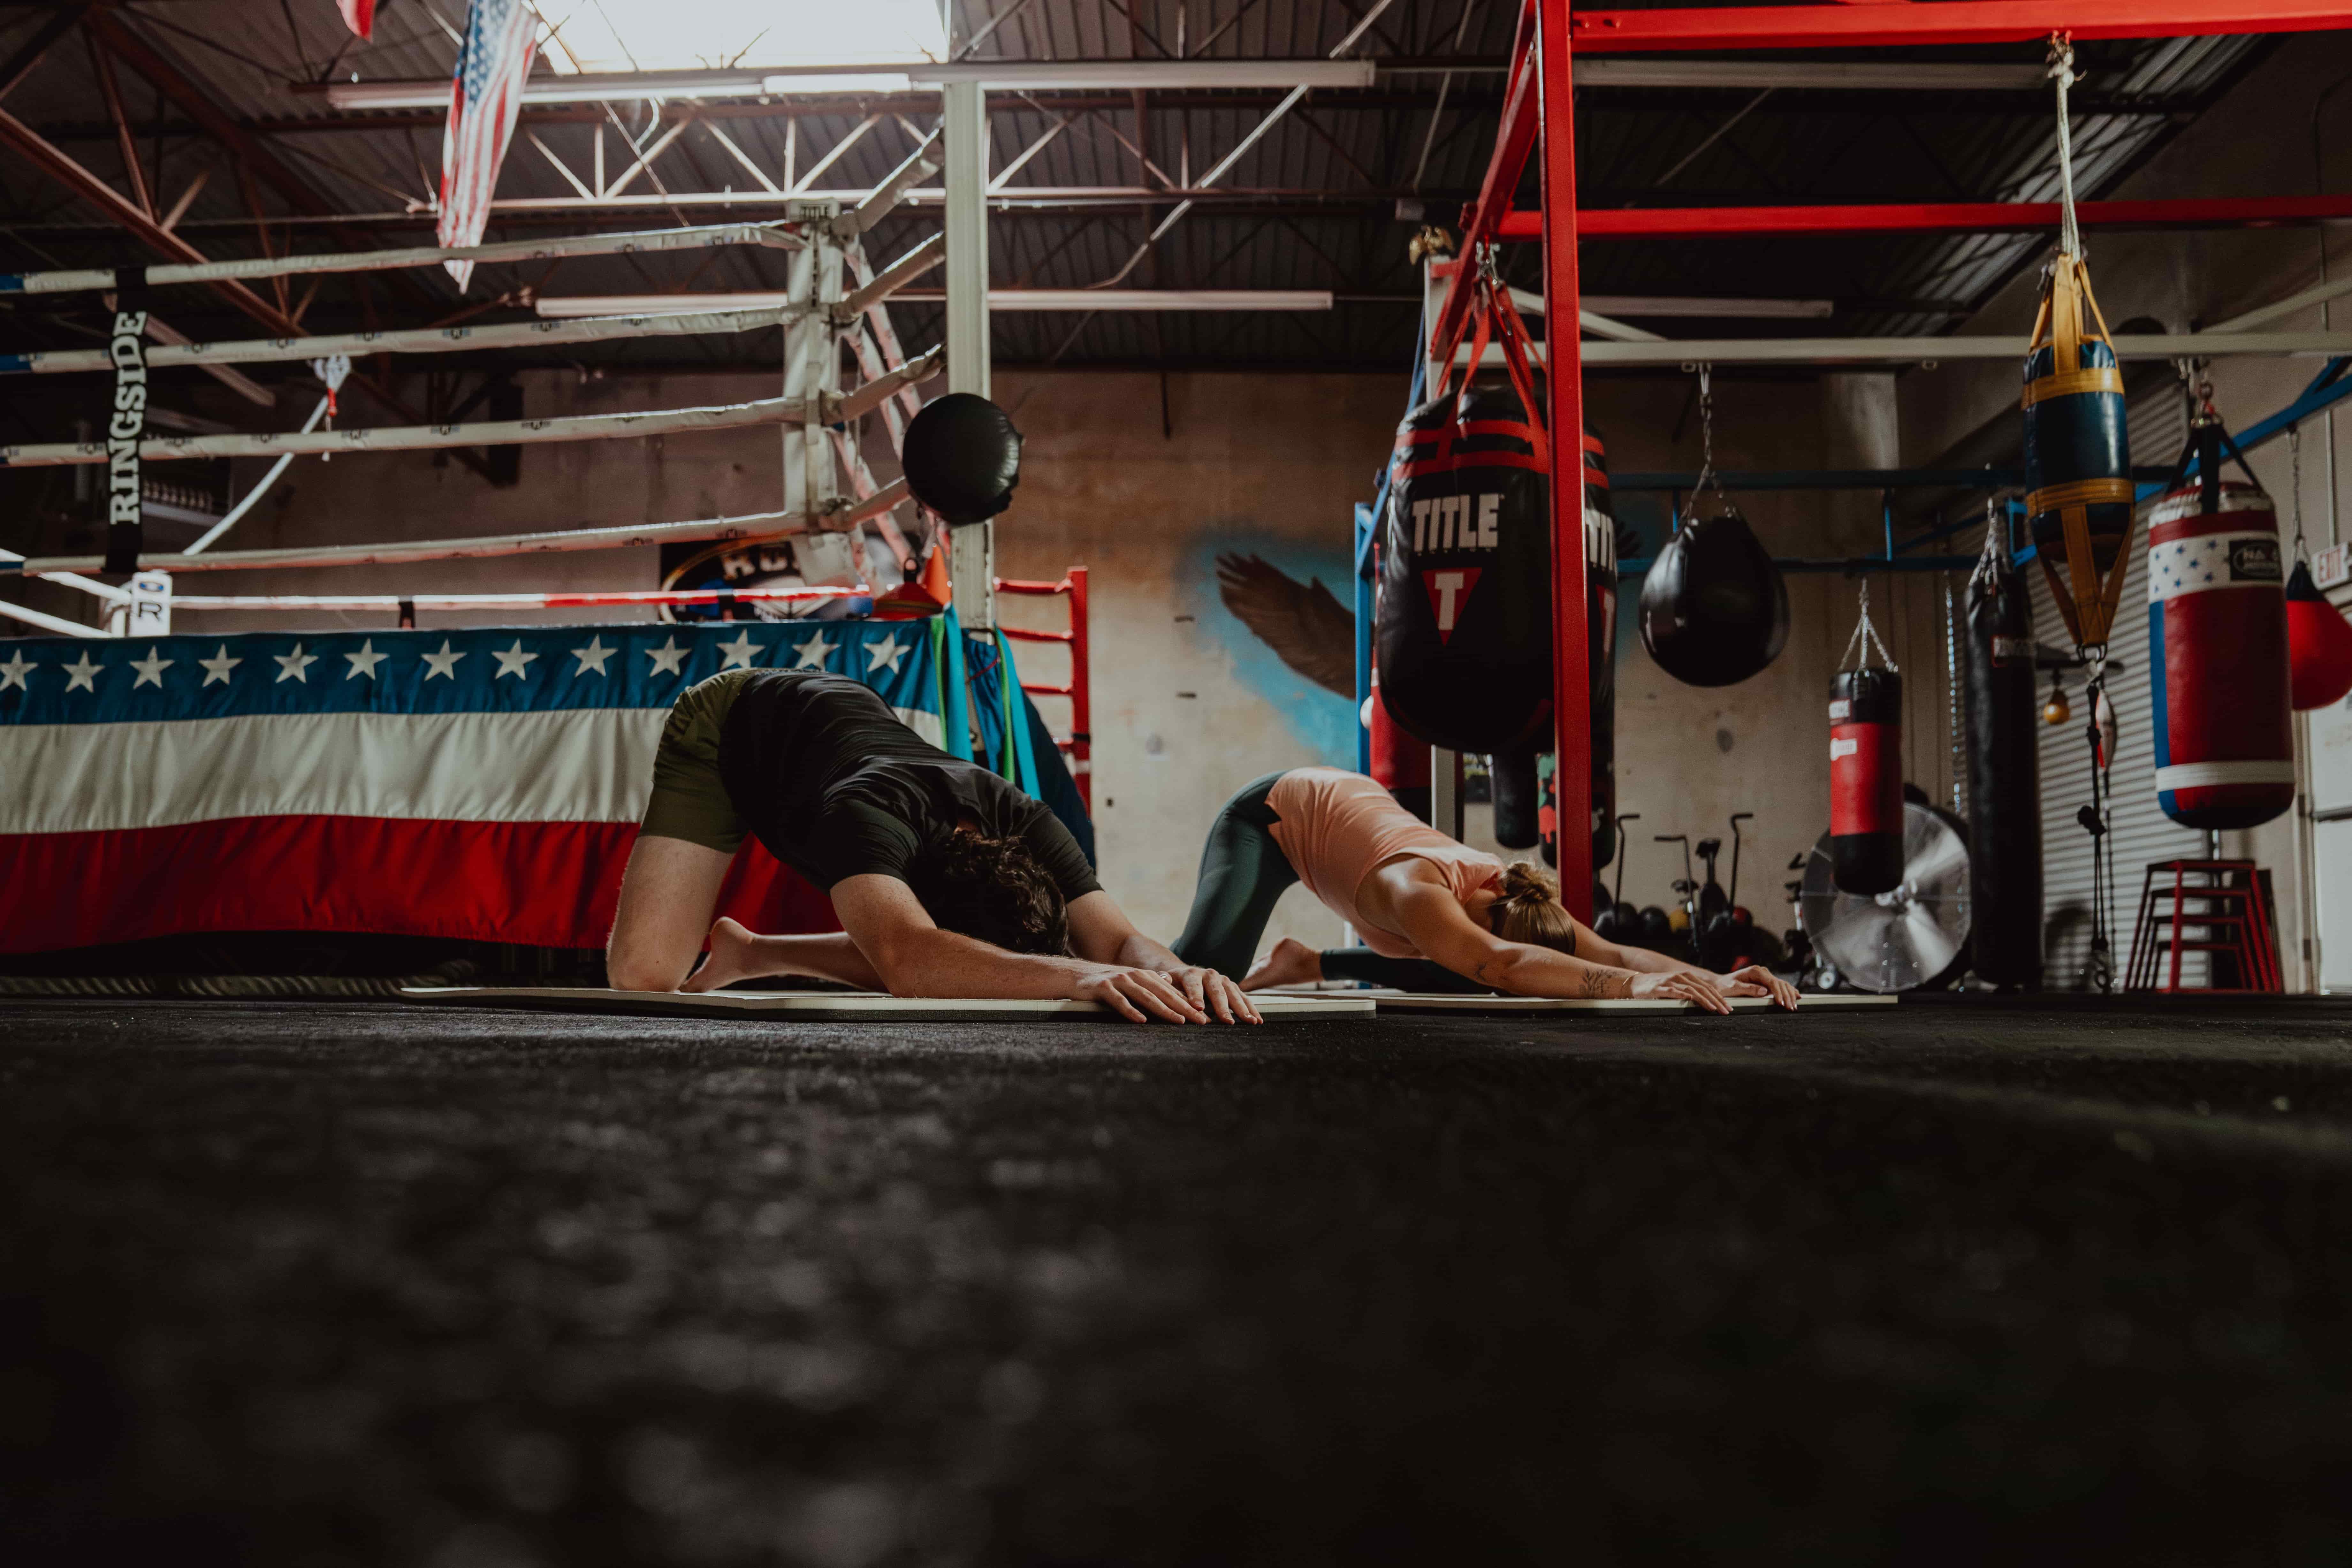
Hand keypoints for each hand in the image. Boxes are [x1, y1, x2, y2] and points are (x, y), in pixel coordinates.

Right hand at [1068, 964, 1211, 1023]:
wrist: (1075, 975)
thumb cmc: (1106, 982)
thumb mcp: (1131, 982)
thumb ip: (1150, 985)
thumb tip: (1171, 987)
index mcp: (1145, 976)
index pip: (1171, 992)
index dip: (1189, 1004)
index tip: (1204, 1017)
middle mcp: (1135, 976)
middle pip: (1164, 994)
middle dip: (1184, 1008)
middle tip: (1201, 1021)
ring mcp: (1119, 980)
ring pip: (1146, 996)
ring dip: (1164, 1009)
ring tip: (1178, 1020)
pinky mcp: (1103, 987)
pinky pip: (1119, 1001)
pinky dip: (1131, 1010)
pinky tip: (1141, 1020)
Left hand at [1158, 964, 1262, 1023]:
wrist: (1186, 975)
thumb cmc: (1174, 984)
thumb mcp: (1167, 983)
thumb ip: (1165, 983)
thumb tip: (1165, 979)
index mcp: (1191, 974)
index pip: (1193, 984)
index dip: (1195, 995)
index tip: (1197, 1008)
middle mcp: (1209, 975)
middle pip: (1217, 991)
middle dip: (1223, 1007)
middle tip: (1227, 1021)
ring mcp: (1223, 980)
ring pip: (1234, 994)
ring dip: (1242, 1009)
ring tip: (1250, 1022)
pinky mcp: (1232, 987)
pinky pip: (1243, 998)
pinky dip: (1251, 1008)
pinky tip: (1258, 1020)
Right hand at [1629, 970, 1732, 1013]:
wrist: (1637, 983)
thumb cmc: (1658, 987)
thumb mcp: (1677, 987)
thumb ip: (1690, 991)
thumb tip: (1708, 1001)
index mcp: (1687, 976)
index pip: (1708, 987)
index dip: (1719, 997)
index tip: (1729, 1007)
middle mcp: (1681, 977)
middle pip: (1703, 988)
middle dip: (1716, 1000)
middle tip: (1726, 1010)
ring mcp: (1671, 981)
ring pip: (1692, 990)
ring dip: (1704, 999)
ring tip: (1713, 1008)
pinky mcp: (1660, 988)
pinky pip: (1673, 991)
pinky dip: (1683, 995)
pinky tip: (1690, 1000)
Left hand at [1724, 963, 1800, 1010]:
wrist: (1722, 984)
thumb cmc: (1726, 986)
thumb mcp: (1734, 988)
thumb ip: (1748, 989)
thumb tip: (1764, 991)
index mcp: (1755, 971)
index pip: (1771, 982)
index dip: (1778, 993)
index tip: (1781, 1003)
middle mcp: (1762, 972)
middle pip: (1780, 983)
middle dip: (1786, 996)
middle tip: (1790, 1008)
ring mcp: (1766, 977)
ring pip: (1783, 984)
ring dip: (1790, 995)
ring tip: (1794, 1006)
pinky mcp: (1767, 982)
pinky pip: (1781, 986)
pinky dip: (1789, 992)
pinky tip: (1797, 997)